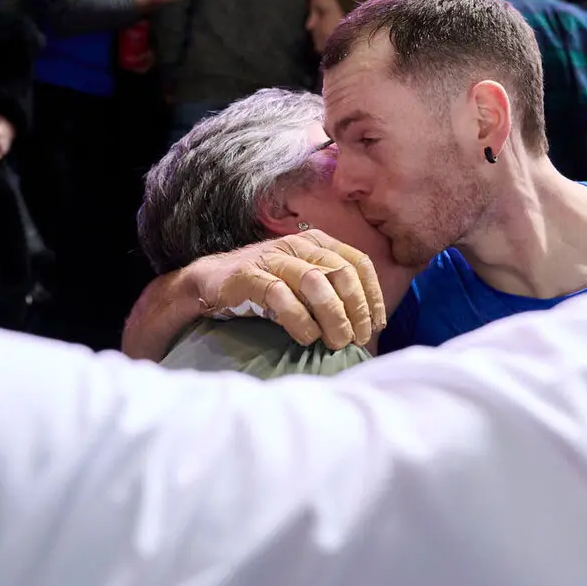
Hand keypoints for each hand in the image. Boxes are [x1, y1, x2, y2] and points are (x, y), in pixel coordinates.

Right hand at [186, 230, 385, 349]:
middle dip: (355, 310)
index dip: (373, 296)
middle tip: (356, 339)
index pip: (358, 263)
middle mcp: (298, 245)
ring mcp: (272, 257)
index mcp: (317, 243)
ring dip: (332, 316)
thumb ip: (332, 294)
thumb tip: (367, 326)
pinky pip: (280, 295)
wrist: (211, 283)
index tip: (376, 326)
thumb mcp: (303, 285)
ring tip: (336, 342)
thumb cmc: (265, 288)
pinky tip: (307, 338)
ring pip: (315, 282)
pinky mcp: (249, 274)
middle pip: (341, 273)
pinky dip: (299, 319)